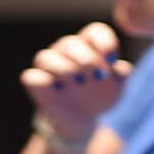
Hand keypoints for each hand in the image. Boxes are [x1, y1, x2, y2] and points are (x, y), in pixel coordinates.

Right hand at [21, 23, 132, 138]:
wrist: (82, 120)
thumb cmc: (98, 97)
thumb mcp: (115, 88)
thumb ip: (121, 75)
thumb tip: (120, 67)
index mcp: (88, 48)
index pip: (95, 33)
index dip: (104, 42)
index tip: (111, 59)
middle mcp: (66, 53)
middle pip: (70, 43)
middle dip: (87, 59)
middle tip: (98, 74)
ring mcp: (49, 68)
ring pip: (45, 57)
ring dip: (64, 70)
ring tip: (79, 83)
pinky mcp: (37, 85)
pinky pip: (31, 77)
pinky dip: (44, 83)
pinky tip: (58, 90)